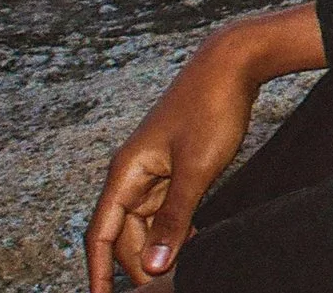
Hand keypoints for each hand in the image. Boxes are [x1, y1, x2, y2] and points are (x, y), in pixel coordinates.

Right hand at [86, 5, 323, 292]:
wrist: (234, 62)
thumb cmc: (211, 108)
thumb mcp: (196, 169)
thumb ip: (175, 220)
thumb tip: (151, 266)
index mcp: (125, 174)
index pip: (100, 235)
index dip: (98, 271)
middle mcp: (133, 173)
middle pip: (125, 233)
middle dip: (138, 263)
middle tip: (164, 289)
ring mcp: (155, 168)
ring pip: (148, 221)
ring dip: (159, 246)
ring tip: (178, 273)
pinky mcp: (177, 163)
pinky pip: (168, 205)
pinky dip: (176, 226)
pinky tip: (194, 243)